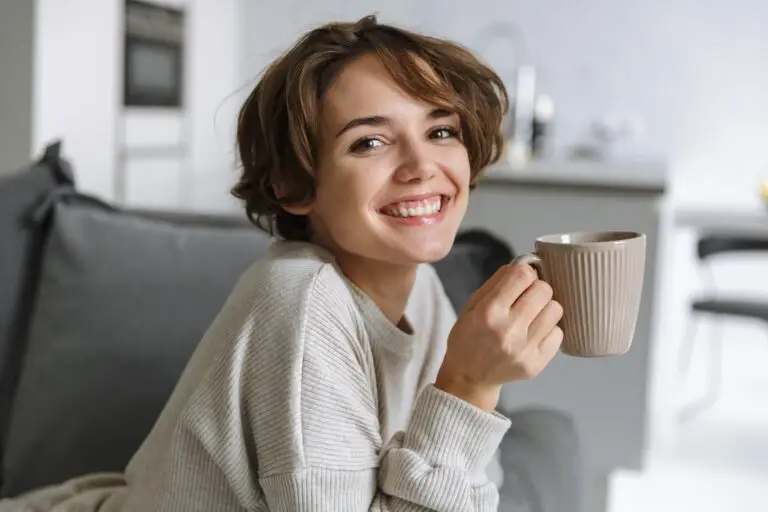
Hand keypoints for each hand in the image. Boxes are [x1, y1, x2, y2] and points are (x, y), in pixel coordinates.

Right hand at [435, 263, 562, 410]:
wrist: (469, 377)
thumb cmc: (468, 337)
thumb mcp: (471, 305)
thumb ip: (497, 282)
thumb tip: (525, 264)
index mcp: (489, 312)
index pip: (523, 275)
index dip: (524, 273)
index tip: (521, 280)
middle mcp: (508, 330)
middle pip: (544, 290)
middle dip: (537, 289)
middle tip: (527, 298)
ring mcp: (525, 349)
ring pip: (556, 310)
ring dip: (545, 308)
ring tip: (531, 316)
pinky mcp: (537, 364)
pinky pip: (558, 333)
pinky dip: (549, 329)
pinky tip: (534, 333)